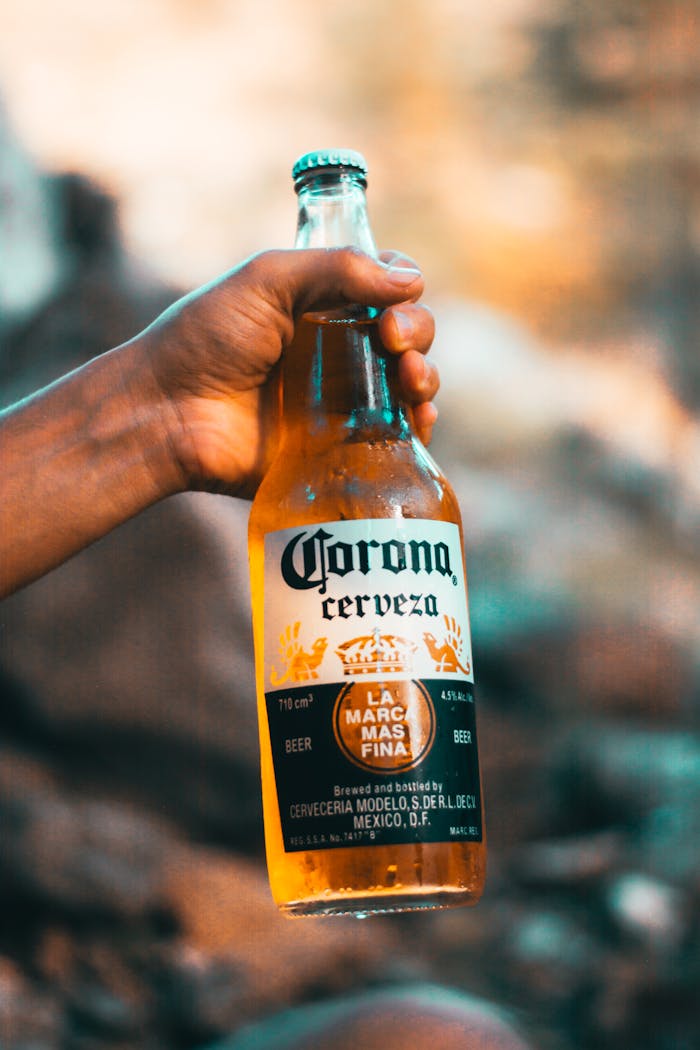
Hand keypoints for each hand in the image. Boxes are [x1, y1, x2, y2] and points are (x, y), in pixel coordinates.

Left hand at [138, 248, 437, 497]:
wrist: (167, 416)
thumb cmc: (204, 340)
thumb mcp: (266, 279)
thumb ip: (337, 268)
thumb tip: (411, 282)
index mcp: (319, 305)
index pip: (386, 288)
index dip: (403, 288)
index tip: (395, 299)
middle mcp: (337, 350)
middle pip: (408, 334)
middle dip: (418, 331)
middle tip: (393, 340)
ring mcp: (340, 402)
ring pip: (410, 385)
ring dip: (426, 377)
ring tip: (408, 381)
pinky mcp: (338, 449)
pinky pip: (395, 438)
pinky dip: (418, 427)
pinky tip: (417, 420)